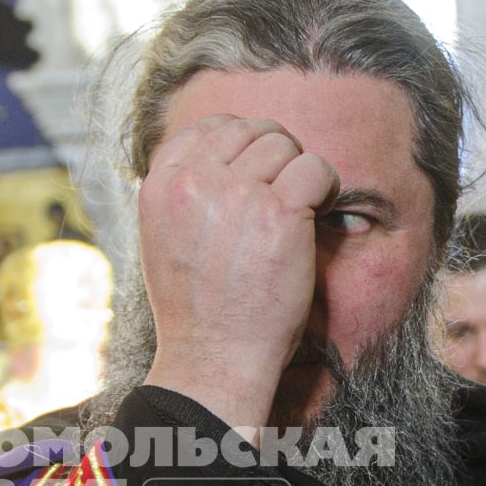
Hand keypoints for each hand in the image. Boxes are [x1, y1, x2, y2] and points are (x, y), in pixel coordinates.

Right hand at [138, 114, 337, 430]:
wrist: (214, 359)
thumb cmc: (196, 309)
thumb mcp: (163, 239)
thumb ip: (183, 193)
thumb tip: (221, 157)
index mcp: (160, 186)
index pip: (210, 127)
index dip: (243, 144)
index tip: (256, 175)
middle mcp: (193, 183)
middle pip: (254, 132)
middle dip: (275, 159)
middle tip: (280, 200)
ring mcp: (235, 195)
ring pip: (286, 147)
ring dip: (300, 176)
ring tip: (294, 215)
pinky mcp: (278, 213)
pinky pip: (316, 169)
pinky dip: (326, 188)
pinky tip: (317, 215)